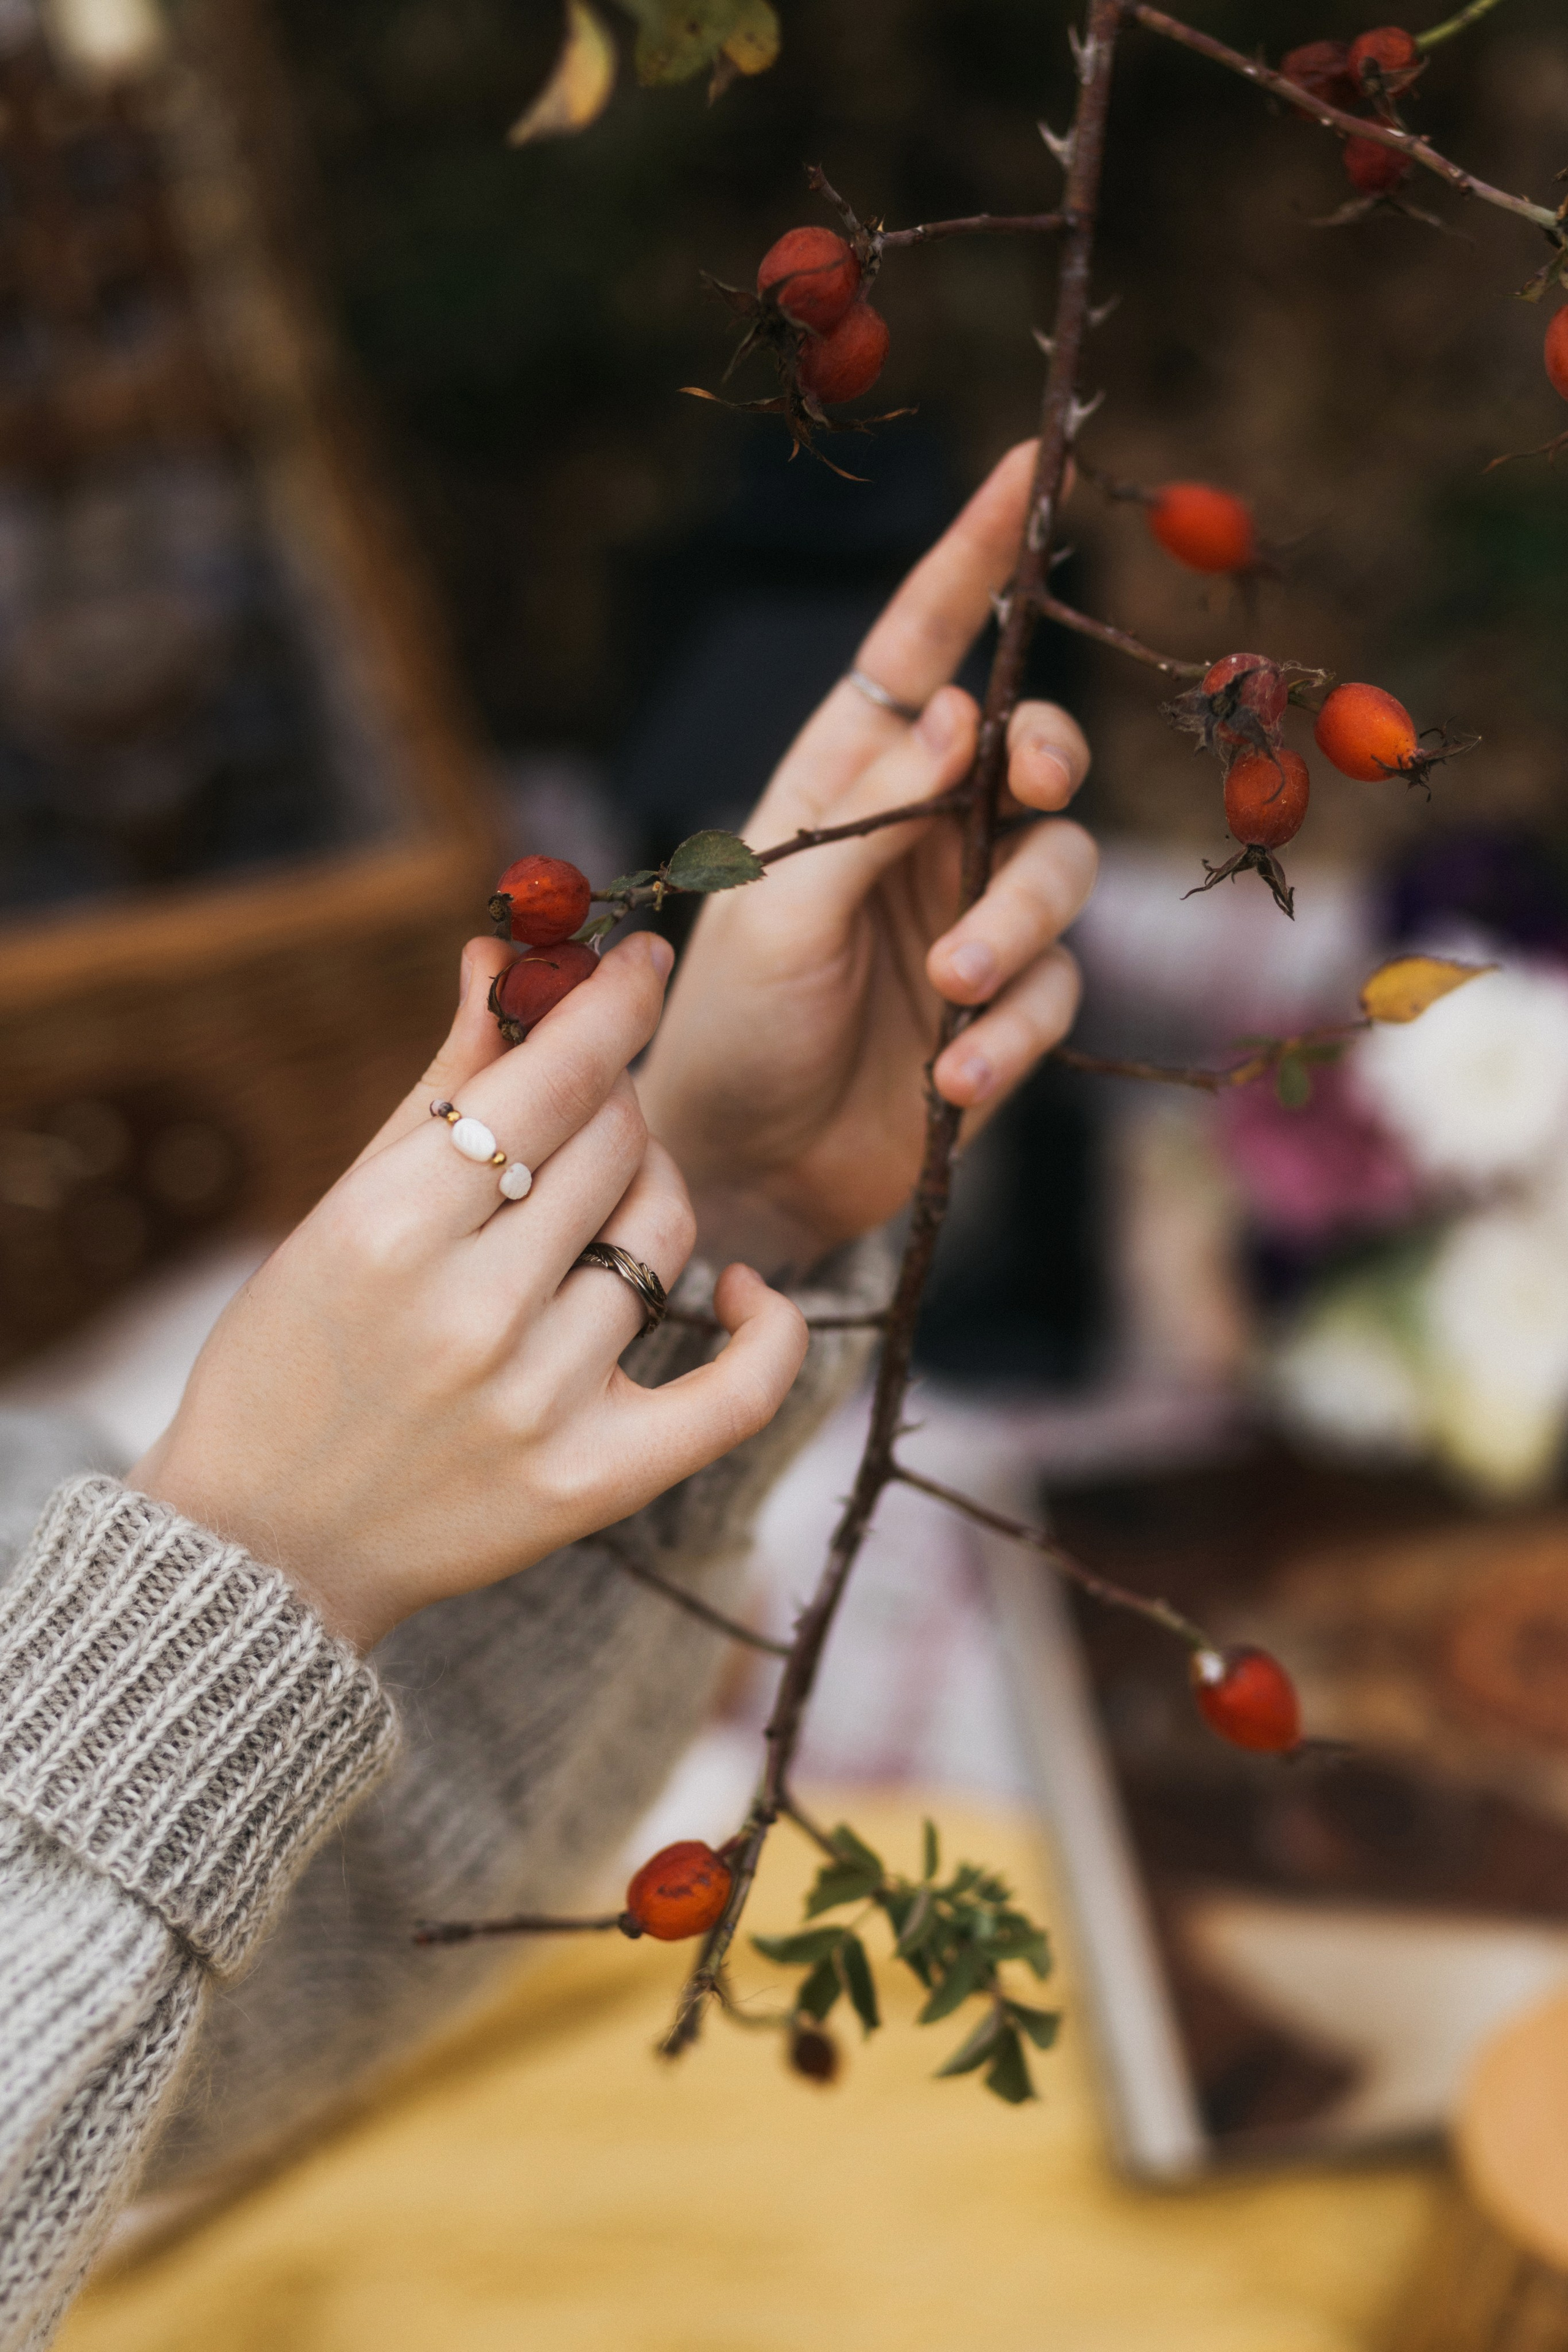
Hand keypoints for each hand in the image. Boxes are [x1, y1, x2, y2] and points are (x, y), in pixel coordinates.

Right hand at [128, 933, 807, 1651]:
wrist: (260, 1548)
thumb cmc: (289, 1358)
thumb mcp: (341, 1211)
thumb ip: (442, 1085)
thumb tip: (505, 957)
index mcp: (391, 1228)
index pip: (552, 1077)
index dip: (614, 1002)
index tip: (644, 961)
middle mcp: (473, 1312)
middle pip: (616, 1143)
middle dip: (612, 1104)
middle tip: (586, 1112)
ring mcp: (541, 1403)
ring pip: (666, 1234)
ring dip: (649, 1195)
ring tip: (599, 1211)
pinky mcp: (596, 1483)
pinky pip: (740, 1389)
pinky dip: (763, 1324)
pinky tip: (740, 1291)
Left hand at [637, 440, 1095, 1266]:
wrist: (737, 1171)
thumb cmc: (724, 1028)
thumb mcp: (773, 913)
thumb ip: (868, 814)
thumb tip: (960, 712)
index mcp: (845, 782)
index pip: (921, 650)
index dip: (974, 558)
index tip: (1026, 465)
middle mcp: (919, 837)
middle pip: (1029, 756)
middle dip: (1042, 761)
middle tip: (1025, 789)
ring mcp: (967, 921)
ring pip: (1057, 876)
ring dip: (1015, 931)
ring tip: (949, 997)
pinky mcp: (1001, 1011)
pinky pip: (1053, 994)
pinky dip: (1015, 1032)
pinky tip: (957, 1080)